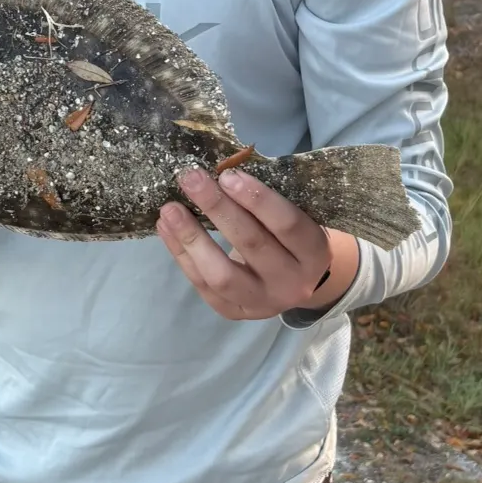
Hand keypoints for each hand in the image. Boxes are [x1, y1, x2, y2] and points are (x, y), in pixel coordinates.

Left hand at [156, 167, 359, 321]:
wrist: (294, 281)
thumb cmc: (290, 236)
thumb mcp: (295, 215)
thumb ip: (265, 199)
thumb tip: (219, 170)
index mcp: (315, 252)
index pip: (287, 224)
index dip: (257, 199)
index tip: (227, 174)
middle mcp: (293, 283)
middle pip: (252, 244)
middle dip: (218, 208)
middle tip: (191, 178)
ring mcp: (262, 302)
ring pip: (221, 274)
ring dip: (192, 238)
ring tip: (170, 209)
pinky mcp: (234, 312)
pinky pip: (202, 285)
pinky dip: (181, 254)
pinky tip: (166, 228)